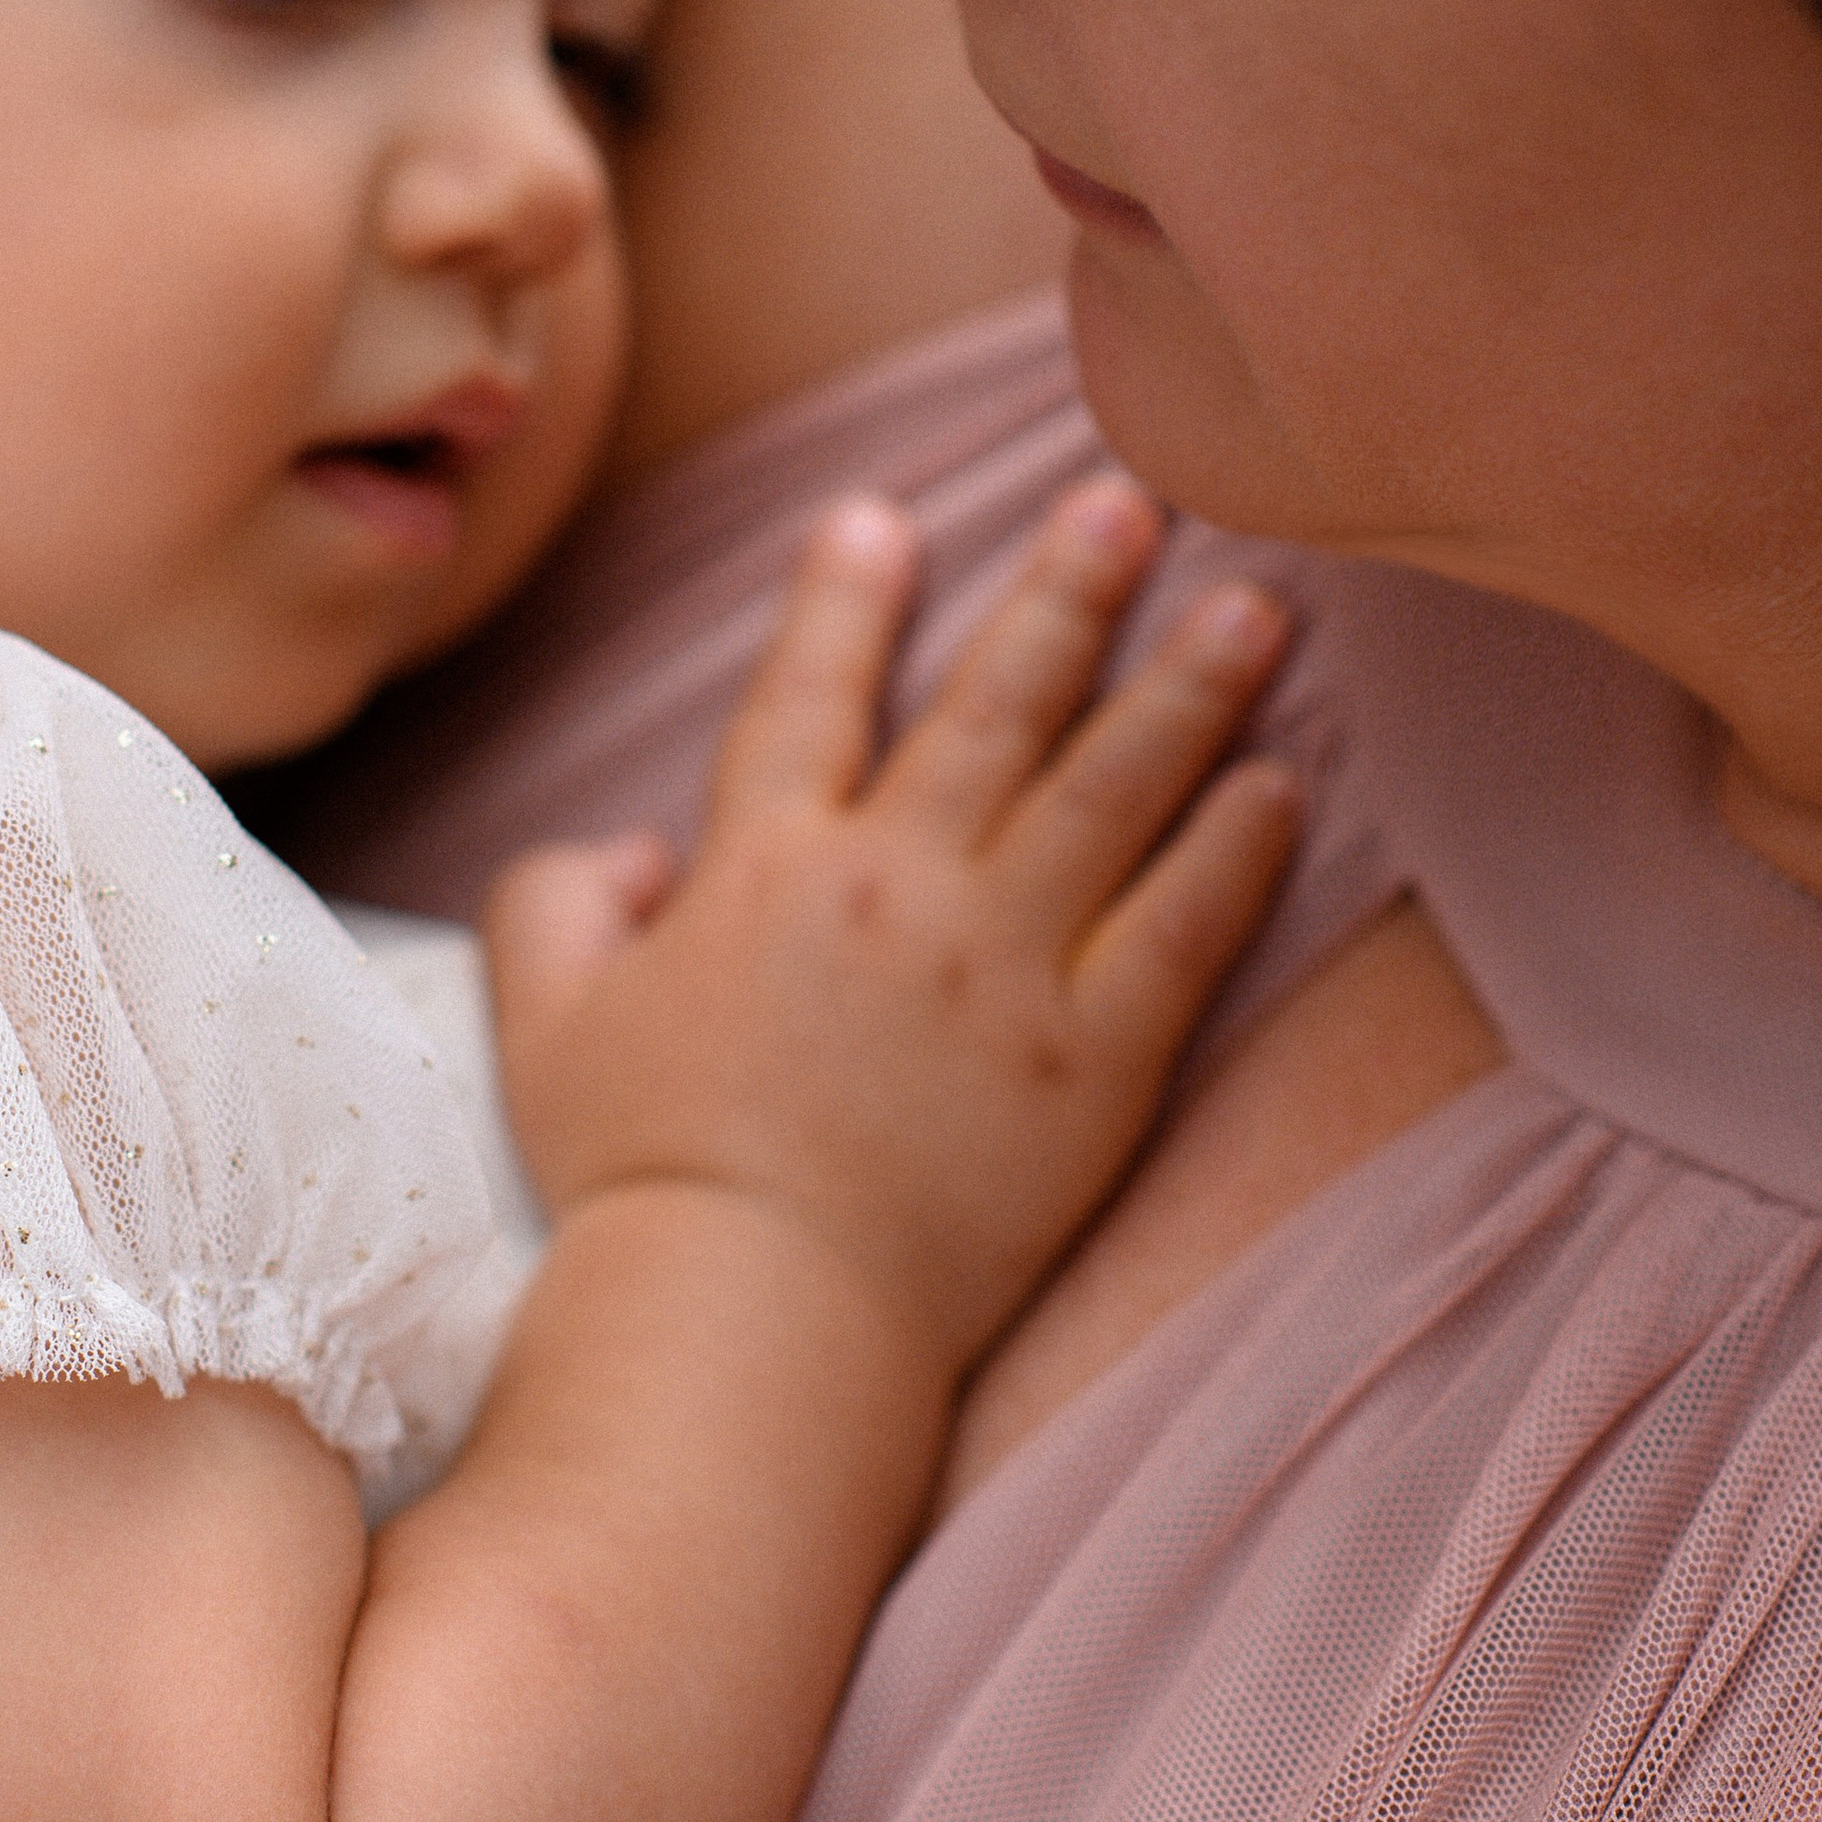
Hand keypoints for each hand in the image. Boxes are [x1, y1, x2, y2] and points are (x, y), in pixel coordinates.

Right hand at [484, 475, 1300, 1391]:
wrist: (750, 1320)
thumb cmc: (633, 1177)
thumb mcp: (538, 1021)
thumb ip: (556, 899)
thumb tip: (635, 847)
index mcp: (763, 864)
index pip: (812, 693)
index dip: (844, 598)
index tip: (883, 516)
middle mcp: (897, 885)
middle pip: (998, 703)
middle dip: (1067, 589)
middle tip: (1130, 501)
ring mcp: (1008, 968)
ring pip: (1114, 787)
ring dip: (1187, 687)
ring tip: (1258, 609)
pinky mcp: (1094, 1063)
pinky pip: (1184, 928)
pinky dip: (1236, 849)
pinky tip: (1282, 786)